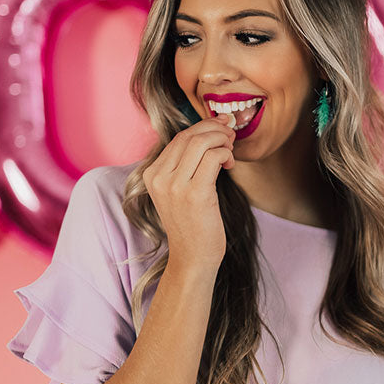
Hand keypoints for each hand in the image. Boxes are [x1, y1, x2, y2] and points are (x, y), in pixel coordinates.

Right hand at [142, 111, 235, 272]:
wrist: (193, 258)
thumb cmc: (192, 226)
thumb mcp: (179, 192)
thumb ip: (185, 166)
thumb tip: (208, 134)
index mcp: (152, 175)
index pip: (179, 138)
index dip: (202, 126)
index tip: (220, 125)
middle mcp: (159, 178)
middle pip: (189, 136)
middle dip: (214, 128)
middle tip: (231, 133)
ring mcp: (175, 186)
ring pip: (201, 142)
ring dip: (222, 139)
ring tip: (231, 148)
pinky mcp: (195, 193)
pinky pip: (213, 157)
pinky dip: (225, 154)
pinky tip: (230, 164)